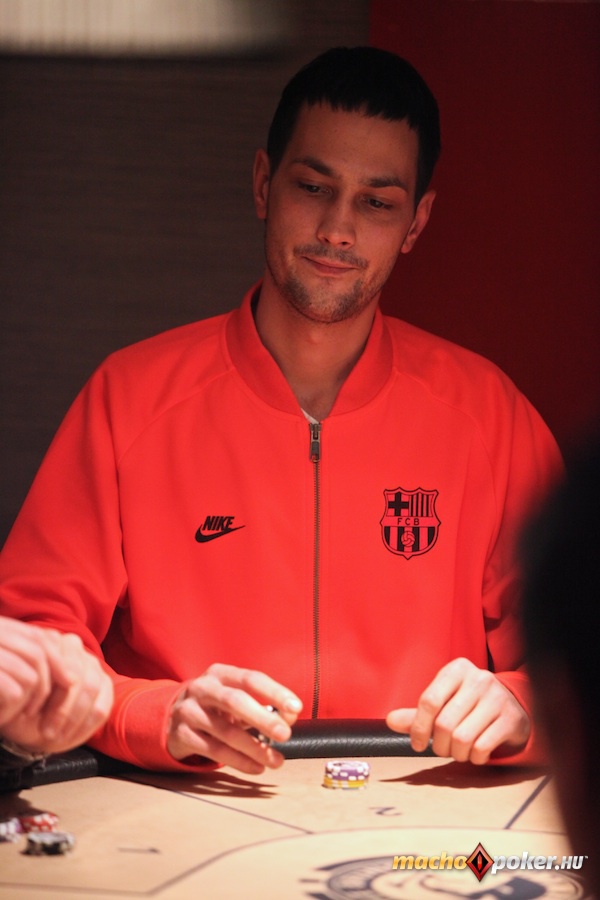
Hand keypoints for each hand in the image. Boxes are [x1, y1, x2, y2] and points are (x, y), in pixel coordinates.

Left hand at [0, 618, 113, 753]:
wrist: (30, 722)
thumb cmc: (19, 707)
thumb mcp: (18, 696)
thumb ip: (32, 684)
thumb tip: (45, 683)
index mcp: (50, 642)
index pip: (57, 663)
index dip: (45, 692)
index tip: (30, 714)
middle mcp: (74, 646)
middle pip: (77, 676)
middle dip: (62, 709)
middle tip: (46, 732)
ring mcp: (92, 664)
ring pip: (92, 689)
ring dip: (74, 718)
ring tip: (56, 736)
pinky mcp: (105, 684)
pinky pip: (102, 706)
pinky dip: (85, 724)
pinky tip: (69, 736)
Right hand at [167, 663, 302, 773]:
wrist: (170, 717)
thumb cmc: (214, 706)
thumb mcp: (234, 697)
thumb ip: (262, 705)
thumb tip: (290, 717)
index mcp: (220, 674)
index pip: (251, 679)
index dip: (275, 692)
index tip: (296, 708)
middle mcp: (202, 689)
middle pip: (235, 701)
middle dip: (262, 719)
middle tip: (285, 734)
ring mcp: (189, 711)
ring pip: (225, 732)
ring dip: (255, 748)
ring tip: (276, 760)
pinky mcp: (182, 735)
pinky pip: (214, 751)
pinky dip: (239, 761)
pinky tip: (256, 767)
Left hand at [386, 657, 529, 764]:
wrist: (513, 708)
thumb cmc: (470, 706)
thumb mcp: (445, 702)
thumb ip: (418, 713)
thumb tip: (390, 720)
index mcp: (457, 669)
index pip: (429, 700)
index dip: (418, 728)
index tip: (417, 744)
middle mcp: (479, 679)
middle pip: (444, 723)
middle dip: (439, 745)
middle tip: (442, 750)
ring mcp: (497, 697)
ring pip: (462, 738)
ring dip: (456, 754)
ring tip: (458, 752)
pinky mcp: (511, 718)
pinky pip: (482, 747)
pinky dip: (474, 758)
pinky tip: (476, 753)